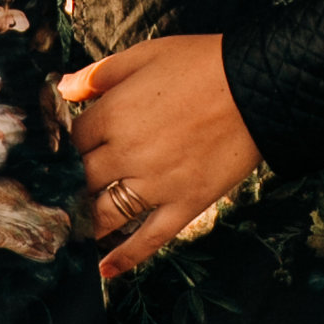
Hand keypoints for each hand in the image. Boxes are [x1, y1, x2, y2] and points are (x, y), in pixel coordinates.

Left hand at [60, 37, 262, 279]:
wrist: (259, 86)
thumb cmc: (202, 64)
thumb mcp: (147, 54)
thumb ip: (101, 74)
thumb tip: (65, 90)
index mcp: (115, 115)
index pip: (73, 141)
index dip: (70, 145)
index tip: (72, 150)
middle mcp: (128, 154)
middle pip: (84, 179)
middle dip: (75, 183)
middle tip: (68, 191)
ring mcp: (156, 184)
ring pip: (106, 214)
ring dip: (88, 222)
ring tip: (76, 229)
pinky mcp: (184, 204)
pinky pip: (149, 239)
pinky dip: (125, 257)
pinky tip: (106, 270)